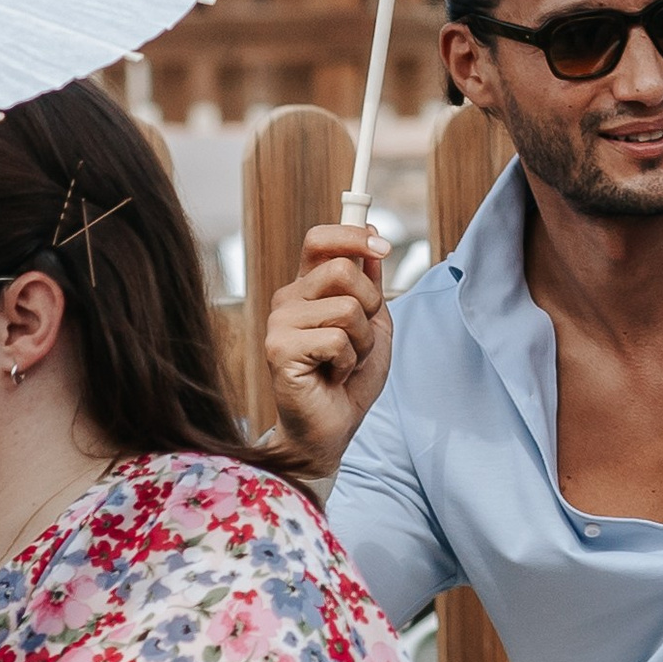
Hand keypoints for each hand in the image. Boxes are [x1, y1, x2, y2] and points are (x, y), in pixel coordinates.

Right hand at [265, 222, 390, 466]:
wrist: (333, 428)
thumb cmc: (351, 377)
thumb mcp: (373, 323)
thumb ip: (371, 282)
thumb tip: (373, 235)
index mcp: (308, 288)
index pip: (320, 238)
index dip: (354, 234)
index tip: (383, 247)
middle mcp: (288, 299)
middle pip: (343, 268)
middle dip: (371, 305)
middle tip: (360, 338)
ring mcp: (279, 324)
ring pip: (347, 308)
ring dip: (362, 342)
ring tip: (345, 362)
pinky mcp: (279, 350)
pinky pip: (337, 339)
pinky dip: (349, 362)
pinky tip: (333, 376)